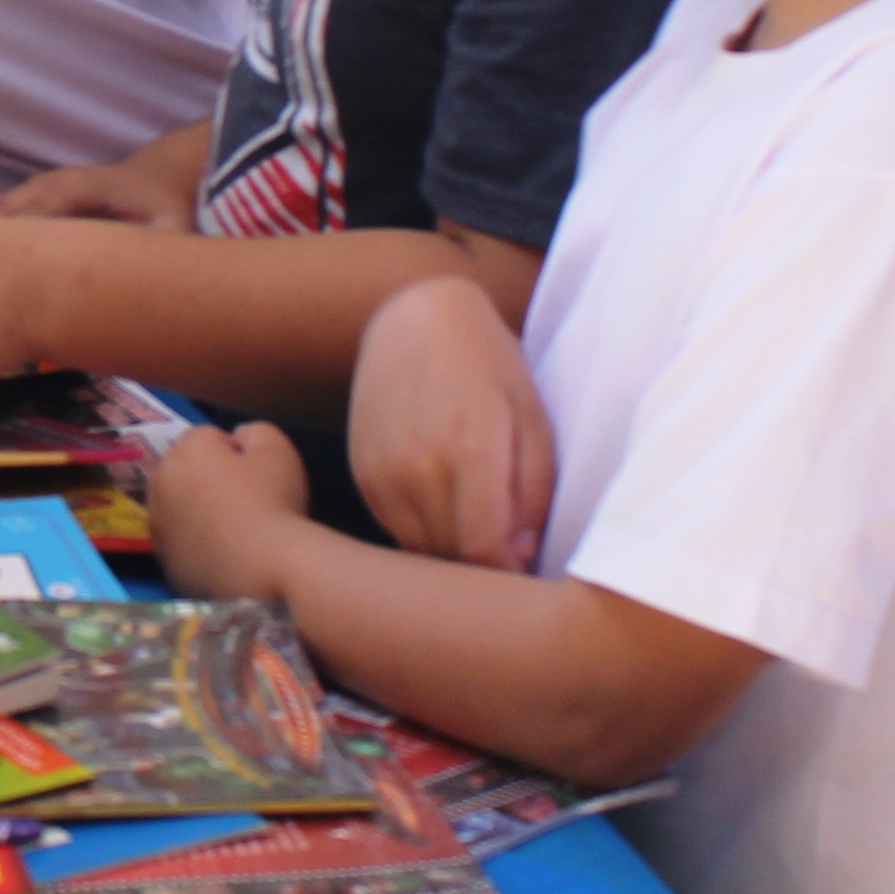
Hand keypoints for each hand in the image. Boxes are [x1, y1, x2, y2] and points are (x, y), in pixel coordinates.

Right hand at [0, 150, 196, 227]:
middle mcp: (43, 187)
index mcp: (75, 188)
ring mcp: (28, 194)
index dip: (8, 238)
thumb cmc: (161, 208)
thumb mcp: (172, 226)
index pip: (32, 212)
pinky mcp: (22, 206)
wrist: (153, 180)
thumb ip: (161, 243)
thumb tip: (151, 270)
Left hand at [143, 423, 310, 601]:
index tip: (258, 475)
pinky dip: (195, 543)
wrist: (261, 571)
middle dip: (209, 477)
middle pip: (186, 469)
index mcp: (186, 449)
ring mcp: (157, 524)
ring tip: (234, 530)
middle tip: (246, 501)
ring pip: (179, 505)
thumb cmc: (272, 504)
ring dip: (198, 510)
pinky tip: (223, 555)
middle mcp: (161, 481)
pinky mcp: (162, 560)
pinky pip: (180, 541)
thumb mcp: (277, 450)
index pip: (208, 437)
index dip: (237, 452)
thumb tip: (237, 437)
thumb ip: (255, 432)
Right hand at [347, 273, 552, 572]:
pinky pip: (394, 530)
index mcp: (469, 451)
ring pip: (418, 551)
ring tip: (478, 541)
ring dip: (450, 557)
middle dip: (482, 571)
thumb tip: (520, 555)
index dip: (509, 575)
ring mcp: (382, 472)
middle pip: (450, 557)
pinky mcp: (362, 473)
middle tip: (508, 563)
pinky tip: (446, 514)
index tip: (527, 575)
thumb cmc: (489, 366)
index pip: (485, 552)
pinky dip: (422, 535)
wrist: (415, 318)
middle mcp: (417, 466)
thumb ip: (532, 492)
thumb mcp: (533, 418)